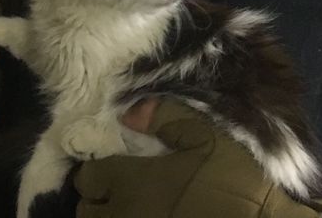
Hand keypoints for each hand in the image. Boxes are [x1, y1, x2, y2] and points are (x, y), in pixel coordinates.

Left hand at [76, 100, 321, 217]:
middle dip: (95, 200)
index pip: (88, 178)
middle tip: (112, 192)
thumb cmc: (233, 178)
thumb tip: (128, 114)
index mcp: (133, 180)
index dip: (94, 172)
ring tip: (126, 208)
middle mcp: (128, 211)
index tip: (106, 168)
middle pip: (87, 211)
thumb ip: (165, 118)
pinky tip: (147, 217)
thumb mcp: (205, 135)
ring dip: (109, 217)